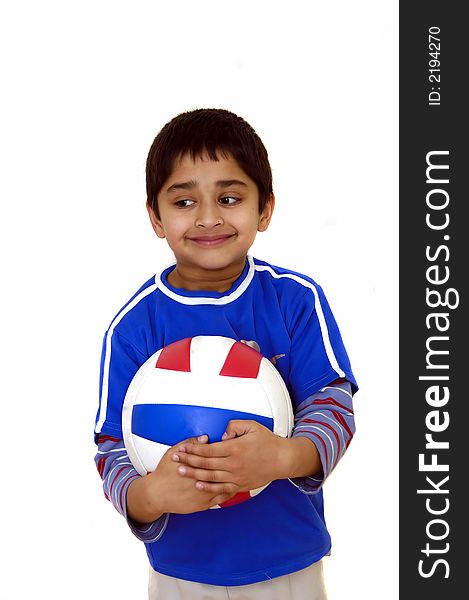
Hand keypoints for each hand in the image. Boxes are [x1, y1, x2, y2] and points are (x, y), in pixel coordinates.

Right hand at [127, 435, 237, 522]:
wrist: (156, 494)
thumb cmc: (164, 473)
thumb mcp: (173, 452)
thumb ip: (190, 444)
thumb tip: (205, 438)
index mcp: (196, 466)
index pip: (216, 458)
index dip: (227, 452)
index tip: (235, 447)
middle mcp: (202, 481)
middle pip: (223, 471)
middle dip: (234, 465)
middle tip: (243, 458)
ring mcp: (204, 494)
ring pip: (225, 485)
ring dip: (234, 479)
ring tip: (242, 472)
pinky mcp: (203, 504)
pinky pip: (221, 498)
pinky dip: (229, 491)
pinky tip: (234, 485)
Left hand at [171, 420, 287, 493]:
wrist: (282, 460)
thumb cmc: (267, 441)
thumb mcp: (252, 426)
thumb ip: (234, 426)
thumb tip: (222, 435)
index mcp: (235, 448)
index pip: (208, 449)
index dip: (193, 449)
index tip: (182, 447)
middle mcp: (234, 464)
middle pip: (205, 463)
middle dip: (188, 461)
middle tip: (174, 459)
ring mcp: (237, 476)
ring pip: (210, 477)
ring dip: (193, 474)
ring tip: (180, 472)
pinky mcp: (240, 485)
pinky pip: (221, 488)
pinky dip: (208, 487)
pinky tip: (198, 485)